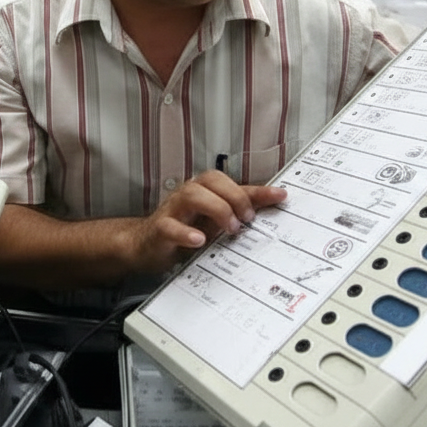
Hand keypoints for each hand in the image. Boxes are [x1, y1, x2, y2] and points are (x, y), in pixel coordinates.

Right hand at [125, 171, 287, 273]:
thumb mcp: (214, 222)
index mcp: (204, 191)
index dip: (257, 189)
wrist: (146, 246)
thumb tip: (269, 210)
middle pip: (210, 180)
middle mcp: (189, 195)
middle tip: (247, 219)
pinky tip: (200, 241)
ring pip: (192, 195)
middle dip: (234, 197)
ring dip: (216, 209)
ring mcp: (172, 210)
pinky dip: (186, 233)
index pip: (233, 183)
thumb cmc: (183, 230)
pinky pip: (169, 226)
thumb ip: (238, 214)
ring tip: (230, 228)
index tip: (280, 196)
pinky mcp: (159, 229)